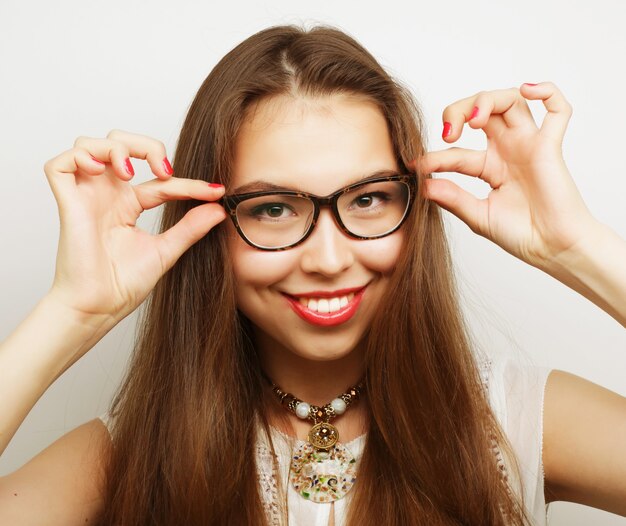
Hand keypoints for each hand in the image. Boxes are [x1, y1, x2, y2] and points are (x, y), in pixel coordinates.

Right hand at [44, 130, 225, 322]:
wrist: (101, 307)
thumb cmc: (123, 285)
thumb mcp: (167, 250)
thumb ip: (191, 228)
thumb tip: (219, 208)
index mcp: (129, 206)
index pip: (161, 181)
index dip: (188, 182)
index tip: (215, 192)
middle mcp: (107, 196)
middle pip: (119, 143)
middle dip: (145, 145)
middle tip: (164, 170)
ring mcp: (87, 197)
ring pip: (89, 145)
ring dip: (114, 147)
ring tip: (130, 173)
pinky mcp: (68, 203)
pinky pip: (59, 164)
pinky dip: (81, 156)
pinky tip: (103, 171)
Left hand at [419, 82, 596, 269]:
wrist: (552, 249)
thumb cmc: (522, 234)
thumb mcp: (478, 216)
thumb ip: (453, 199)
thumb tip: (424, 186)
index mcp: (489, 166)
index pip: (456, 151)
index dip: (434, 156)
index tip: (417, 165)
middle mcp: (508, 150)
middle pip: (483, 109)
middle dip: (459, 110)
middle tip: (448, 133)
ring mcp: (529, 146)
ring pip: (512, 100)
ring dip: (489, 99)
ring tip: (474, 120)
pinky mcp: (550, 148)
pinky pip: (558, 111)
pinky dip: (547, 92)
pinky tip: (528, 90)